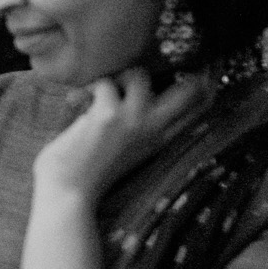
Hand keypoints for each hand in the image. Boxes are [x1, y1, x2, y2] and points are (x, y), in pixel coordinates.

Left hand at [33, 68, 210, 204]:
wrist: (68, 192)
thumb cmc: (90, 174)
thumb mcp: (129, 152)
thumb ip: (139, 128)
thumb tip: (134, 95)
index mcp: (160, 140)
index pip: (196, 110)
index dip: (198, 88)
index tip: (192, 76)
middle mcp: (155, 129)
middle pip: (188, 90)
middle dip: (169, 77)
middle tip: (134, 82)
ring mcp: (134, 119)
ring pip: (138, 75)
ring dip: (116, 79)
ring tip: (98, 94)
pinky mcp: (108, 113)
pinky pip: (103, 84)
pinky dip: (87, 90)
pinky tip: (75, 103)